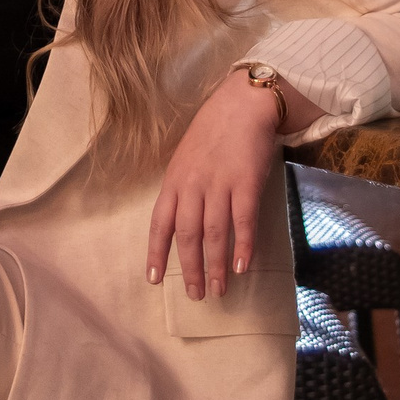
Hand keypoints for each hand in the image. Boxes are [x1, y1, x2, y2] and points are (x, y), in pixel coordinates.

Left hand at [146, 69, 299, 300]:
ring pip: (214, 233)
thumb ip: (182, 188)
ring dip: (214, 266)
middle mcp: (193, 185)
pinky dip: (242, 246)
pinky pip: (243, 221)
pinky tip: (241, 266)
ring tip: (218, 290)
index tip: (153, 279)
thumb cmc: (213, 132)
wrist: (243, 104)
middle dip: (189, 269)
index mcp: (174, 180)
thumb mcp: (185, 158)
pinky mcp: (246, 182)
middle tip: (195, 295)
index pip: (160, 223)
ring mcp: (219, 184)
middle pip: (188, 235)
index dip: (156, 253)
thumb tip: (180, 222)